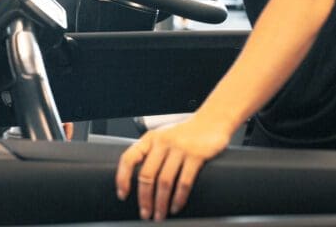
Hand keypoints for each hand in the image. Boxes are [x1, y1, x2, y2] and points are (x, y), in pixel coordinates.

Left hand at [115, 114, 229, 220]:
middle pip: (147, 175)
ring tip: (160, 215)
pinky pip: (184, 182)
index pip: (129, 158)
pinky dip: (179, 198)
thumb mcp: (163, 137)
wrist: (212, 121)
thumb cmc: (186, 133)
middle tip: (145, 214)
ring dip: (161, 203)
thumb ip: (151, 153)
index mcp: (150, 138)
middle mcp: (162, 142)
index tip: (123, 194)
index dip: (123, 178)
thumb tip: (139, 182)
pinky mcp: (196, 155)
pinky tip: (176, 206)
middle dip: (144, 199)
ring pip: (164, 182)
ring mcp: (179, 148)